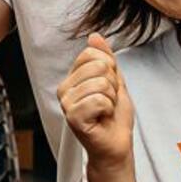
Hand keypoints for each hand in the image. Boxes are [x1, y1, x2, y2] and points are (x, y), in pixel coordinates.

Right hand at [58, 36, 136, 181]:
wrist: (116, 145)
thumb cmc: (114, 118)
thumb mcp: (115, 81)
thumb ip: (105, 58)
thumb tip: (94, 36)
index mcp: (72, 78)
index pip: (92, 54)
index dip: (110, 69)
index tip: (109, 88)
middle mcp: (65, 88)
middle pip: (98, 66)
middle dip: (112, 85)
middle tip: (108, 102)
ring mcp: (66, 103)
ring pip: (100, 84)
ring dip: (111, 99)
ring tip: (105, 111)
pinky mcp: (72, 117)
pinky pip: (99, 100)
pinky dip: (108, 109)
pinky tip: (101, 118)